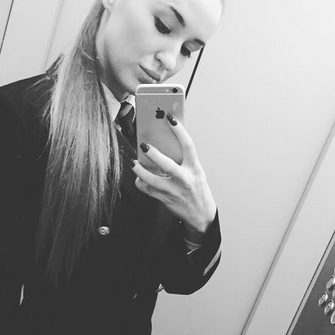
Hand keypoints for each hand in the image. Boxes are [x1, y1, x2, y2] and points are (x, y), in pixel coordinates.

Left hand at [132, 115, 216, 239]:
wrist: (201, 215)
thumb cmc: (198, 190)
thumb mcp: (196, 173)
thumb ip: (184, 161)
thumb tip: (165, 145)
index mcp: (195, 169)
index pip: (188, 146)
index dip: (179, 131)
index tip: (170, 119)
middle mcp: (185, 179)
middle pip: (167, 164)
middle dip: (153, 154)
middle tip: (143, 145)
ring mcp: (174, 191)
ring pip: (152, 180)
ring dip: (140, 171)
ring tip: (133, 163)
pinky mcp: (165, 200)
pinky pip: (148, 191)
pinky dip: (141, 184)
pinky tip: (138, 178)